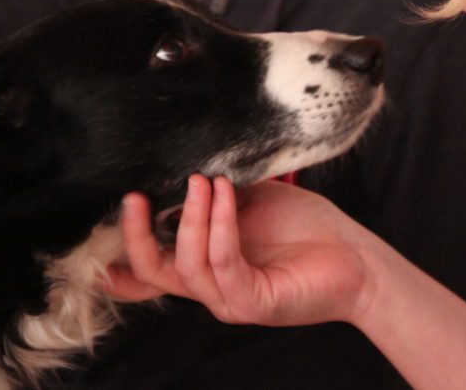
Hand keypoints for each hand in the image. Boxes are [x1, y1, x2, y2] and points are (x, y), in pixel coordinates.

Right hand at [107, 174, 372, 326]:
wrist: (355, 253)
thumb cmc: (305, 227)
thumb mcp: (248, 200)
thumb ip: (214, 191)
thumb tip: (181, 163)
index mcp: (204, 264)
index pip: (147, 269)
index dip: (119, 250)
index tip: (110, 208)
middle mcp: (210, 286)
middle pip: (151, 272)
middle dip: (135, 234)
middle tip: (134, 195)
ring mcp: (230, 298)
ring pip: (187, 266)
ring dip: (190, 218)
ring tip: (202, 182)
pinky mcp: (255, 302)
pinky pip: (223, 264)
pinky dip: (220, 226)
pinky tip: (224, 195)